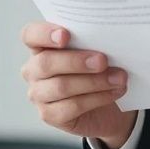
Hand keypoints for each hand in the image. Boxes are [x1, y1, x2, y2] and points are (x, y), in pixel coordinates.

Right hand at [20, 22, 137, 148]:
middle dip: (77, 61)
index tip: (65, 35)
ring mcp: (38, 94)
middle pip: (46, 63)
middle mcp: (34, 70)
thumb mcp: (95, 50)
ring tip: (118, 78)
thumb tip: (108, 36)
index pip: (30, 34)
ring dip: (94, 82)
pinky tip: (114, 92)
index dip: (44, 33)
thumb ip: (92, 41)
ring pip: (61, 87)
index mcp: (40, 46)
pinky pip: (72, 106)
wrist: (108, 105)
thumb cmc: (97, 70)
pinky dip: (97, 98)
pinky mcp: (49, 115)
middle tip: (103, 60)